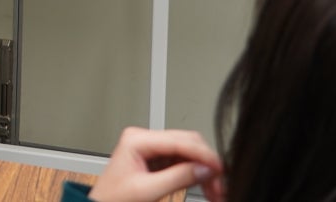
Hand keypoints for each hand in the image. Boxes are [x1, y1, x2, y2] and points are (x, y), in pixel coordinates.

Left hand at [89, 128, 224, 201]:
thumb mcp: (147, 191)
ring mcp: (151, 148)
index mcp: (136, 140)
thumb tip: (205, 169)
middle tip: (221, 185)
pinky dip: (196, 174)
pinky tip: (206, 187)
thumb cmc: (114, 199)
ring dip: (204, 170)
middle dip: (206, 163)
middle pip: (187, 142)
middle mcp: (144, 139)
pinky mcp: (157, 160)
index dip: (203, 154)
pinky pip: (183, 162)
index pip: (179, 140)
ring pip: (189, 152)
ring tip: (216, 191)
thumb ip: (178, 178)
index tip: (220, 169)